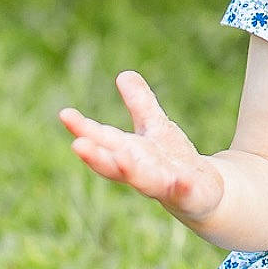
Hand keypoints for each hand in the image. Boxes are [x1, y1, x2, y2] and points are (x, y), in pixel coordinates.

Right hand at [58, 70, 225, 224]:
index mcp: (129, 152)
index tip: (64, 113)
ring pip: (144, 181)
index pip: (103, 139)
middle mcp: (140, 171)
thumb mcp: (155, 126)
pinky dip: (181, 187)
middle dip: (97, 157)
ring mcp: (164, 185)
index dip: (83, 128)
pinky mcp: (188, 195)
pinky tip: (180, 180)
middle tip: (78, 145)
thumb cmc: (170, 159)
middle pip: (115, 164)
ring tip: (122, 158)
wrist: (203, 192)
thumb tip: (124, 74)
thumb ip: (140, 103)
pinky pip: (183, 192)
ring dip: (132, 171)